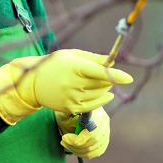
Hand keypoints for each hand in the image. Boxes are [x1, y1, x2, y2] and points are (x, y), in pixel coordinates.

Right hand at [0, 49, 132, 124]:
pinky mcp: (70, 107)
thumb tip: (112, 61)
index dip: (115, 75)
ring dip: (106, 89)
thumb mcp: (72, 55)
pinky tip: (107, 95)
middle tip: (105, 74)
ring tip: (101, 82)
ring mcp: (71, 97)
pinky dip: (102, 100)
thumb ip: (93, 58)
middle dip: (109, 79)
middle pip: (102, 84)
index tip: (129, 79)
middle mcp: (73, 83)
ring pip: (99, 95)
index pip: (99, 72)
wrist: (33, 82)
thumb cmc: (55, 64)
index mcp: (74, 67)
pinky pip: (93, 106)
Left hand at [59, 107, 110, 159]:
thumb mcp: (66, 110)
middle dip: (75, 146)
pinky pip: (99, 150)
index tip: (64, 137)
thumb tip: (70, 137)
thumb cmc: (71, 105)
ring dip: (79, 151)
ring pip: (95, 149)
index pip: (90, 134)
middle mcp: (104, 121)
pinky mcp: (105, 136)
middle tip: (64, 142)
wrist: (82, 99)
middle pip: (93, 143)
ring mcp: (106, 129)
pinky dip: (87, 153)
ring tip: (68, 145)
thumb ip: (68, 121)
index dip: (76, 140)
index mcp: (95, 112)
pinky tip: (76, 149)